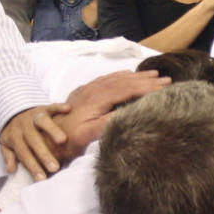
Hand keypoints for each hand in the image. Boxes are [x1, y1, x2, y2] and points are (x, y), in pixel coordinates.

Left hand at [0, 104, 68, 179]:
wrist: (9, 108)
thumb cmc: (13, 131)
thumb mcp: (6, 144)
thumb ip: (9, 156)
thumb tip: (11, 170)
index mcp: (15, 136)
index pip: (23, 153)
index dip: (32, 166)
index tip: (41, 179)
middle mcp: (24, 126)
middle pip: (33, 140)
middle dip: (44, 154)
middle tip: (54, 168)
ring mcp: (33, 115)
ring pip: (42, 122)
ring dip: (52, 130)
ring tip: (63, 141)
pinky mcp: (43, 107)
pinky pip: (51, 106)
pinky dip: (59, 107)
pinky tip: (68, 109)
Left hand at [50, 69, 170, 161]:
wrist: (47, 137)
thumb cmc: (72, 138)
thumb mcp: (91, 133)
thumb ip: (110, 121)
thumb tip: (131, 111)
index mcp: (96, 99)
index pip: (127, 89)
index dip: (147, 87)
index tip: (163, 87)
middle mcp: (93, 90)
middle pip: (124, 80)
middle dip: (146, 79)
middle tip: (166, 79)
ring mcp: (88, 89)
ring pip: (116, 77)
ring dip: (136, 75)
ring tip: (154, 74)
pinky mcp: (85, 91)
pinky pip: (107, 78)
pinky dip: (122, 75)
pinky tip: (129, 75)